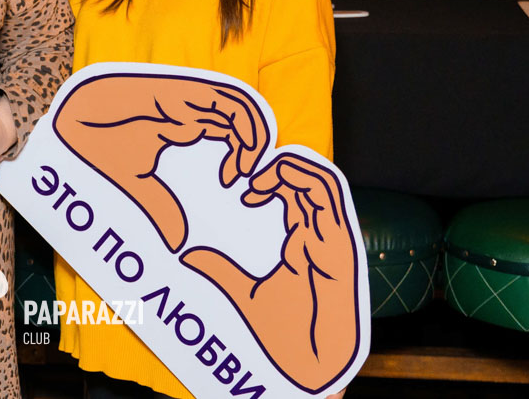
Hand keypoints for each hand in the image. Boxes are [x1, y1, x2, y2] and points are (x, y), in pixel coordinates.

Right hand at [52, 75, 269, 251]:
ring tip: (249, 172)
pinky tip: (238, 164)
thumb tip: (178, 242)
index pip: (228, 127)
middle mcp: (192, 107)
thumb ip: (160, 206)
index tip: (237, 186)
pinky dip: (246, 130)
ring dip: (255, 137)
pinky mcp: (187, 92)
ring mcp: (191, 97)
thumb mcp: (139, 183)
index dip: (242, 154)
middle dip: (256, 146)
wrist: (77, 122)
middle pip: (242, 115)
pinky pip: (232, 103)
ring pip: (243, 105)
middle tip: (253, 182)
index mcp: (184, 121)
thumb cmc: (101, 146)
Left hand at [180, 153, 359, 392]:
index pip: (295, 191)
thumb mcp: (243, 292)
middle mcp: (321, 233)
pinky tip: (268, 183)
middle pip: (308, 179)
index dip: (268, 178)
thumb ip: (220, 270)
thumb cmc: (287, 333)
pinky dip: (301, 177)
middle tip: (243, 172)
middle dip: (277, 166)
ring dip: (289, 167)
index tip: (236, 184)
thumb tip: (188, 255)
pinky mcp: (339, 242)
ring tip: (255, 177)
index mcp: (304, 239)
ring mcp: (333, 236)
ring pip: (322, 179)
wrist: (310, 361)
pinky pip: (328, 195)